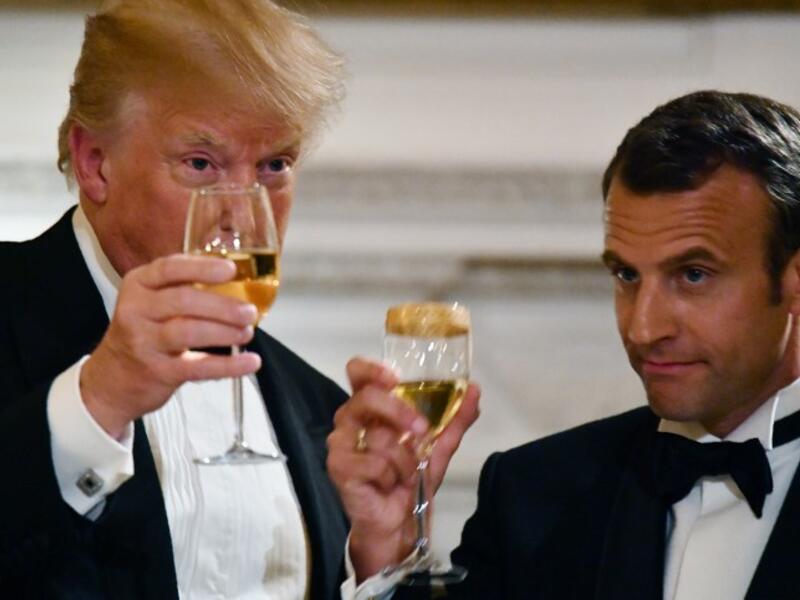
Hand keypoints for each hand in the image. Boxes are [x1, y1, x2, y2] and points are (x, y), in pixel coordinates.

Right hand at [80, 254, 261, 438]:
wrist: (111, 380)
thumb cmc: (144, 332)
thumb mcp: (152, 301)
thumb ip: (184, 286)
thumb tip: (239, 278)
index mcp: (138, 284)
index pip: (169, 269)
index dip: (202, 268)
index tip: (230, 270)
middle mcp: (136, 310)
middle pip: (183, 301)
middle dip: (222, 305)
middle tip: (249, 311)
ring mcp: (143, 343)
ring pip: (188, 332)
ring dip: (225, 332)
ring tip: (248, 332)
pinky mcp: (157, 372)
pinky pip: (198, 367)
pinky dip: (228, 365)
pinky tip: (250, 362)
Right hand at [326, 357, 479, 582]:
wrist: (400, 524)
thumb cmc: (411, 480)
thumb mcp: (439, 447)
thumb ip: (455, 418)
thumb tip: (474, 389)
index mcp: (370, 408)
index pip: (357, 373)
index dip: (371, 369)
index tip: (394, 377)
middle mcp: (350, 420)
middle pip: (366, 397)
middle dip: (398, 412)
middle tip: (421, 431)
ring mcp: (340, 444)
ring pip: (378, 437)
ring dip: (403, 460)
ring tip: (403, 474)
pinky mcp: (338, 468)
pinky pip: (374, 463)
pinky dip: (391, 477)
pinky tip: (387, 486)